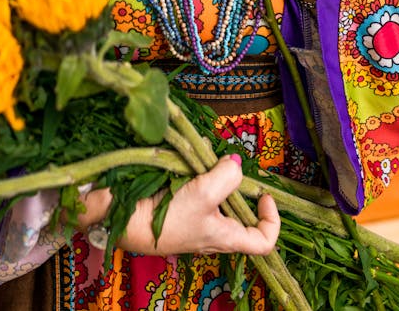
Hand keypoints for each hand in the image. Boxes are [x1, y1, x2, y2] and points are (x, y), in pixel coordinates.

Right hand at [79, 156, 279, 256]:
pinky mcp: (180, 209)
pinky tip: (191, 160)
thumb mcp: (204, 193)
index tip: (263, 194)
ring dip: (216, 175)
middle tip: (230, 163)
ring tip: (208, 157)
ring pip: (218, 198)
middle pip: (240, 212)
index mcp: (227, 238)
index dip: (271, 219)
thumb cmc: (169, 216)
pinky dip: (199, 173)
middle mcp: (214, 232)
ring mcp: (196, 221)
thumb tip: (236, 163)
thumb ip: (227, 176)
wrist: (127, 221)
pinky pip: (199, 190)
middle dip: (238, 184)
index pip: (263, 241)